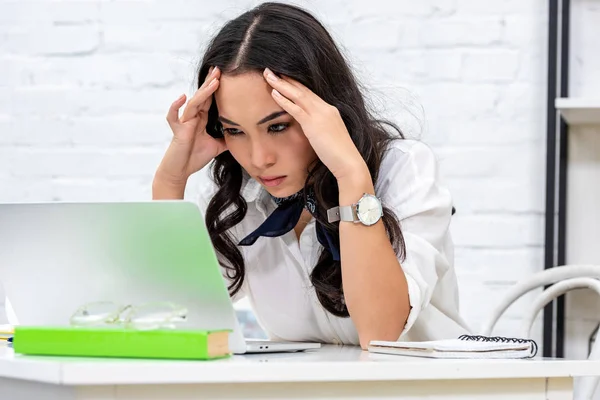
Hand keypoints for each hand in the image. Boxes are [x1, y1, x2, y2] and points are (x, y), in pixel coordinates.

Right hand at [155, 67, 225, 186]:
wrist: (181, 170)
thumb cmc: (194, 157)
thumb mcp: (217, 146)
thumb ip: (226, 139)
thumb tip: (242, 135)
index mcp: (201, 119)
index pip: (210, 99)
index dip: (216, 87)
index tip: (225, 75)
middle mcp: (192, 117)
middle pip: (202, 96)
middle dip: (210, 82)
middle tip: (219, 69)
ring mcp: (184, 123)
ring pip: (194, 103)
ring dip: (204, 92)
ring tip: (214, 81)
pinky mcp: (177, 131)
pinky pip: (173, 117)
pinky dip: (175, 107)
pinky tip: (182, 97)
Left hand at [263, 68, 366, 181]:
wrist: (348, 163)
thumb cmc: (339, 155)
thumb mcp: (329, 137)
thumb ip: (320, 129)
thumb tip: (312, 130)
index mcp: (330, 110)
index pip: (309, 93)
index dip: (295, 84)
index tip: (283, 77)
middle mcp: (325, 108)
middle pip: (302, 89)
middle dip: (286, 78)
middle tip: (271, 70)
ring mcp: (320, 115)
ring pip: (297, 94)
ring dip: (281, 84)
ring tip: (268, 75)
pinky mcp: (314, 124)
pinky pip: (296, 109)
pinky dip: (284, 100)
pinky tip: (273, 93)